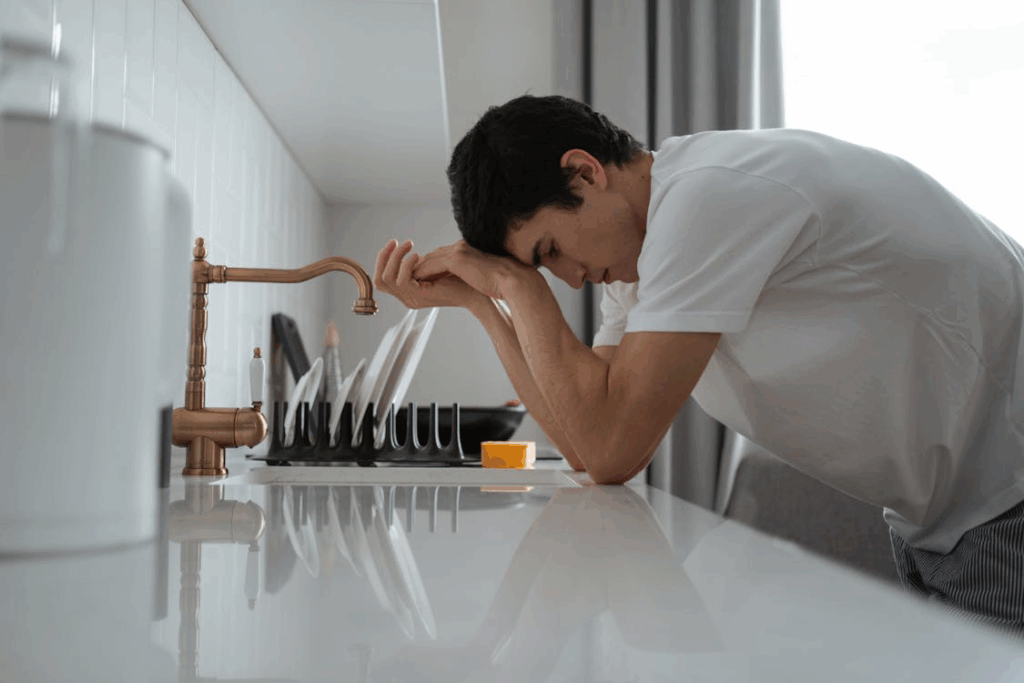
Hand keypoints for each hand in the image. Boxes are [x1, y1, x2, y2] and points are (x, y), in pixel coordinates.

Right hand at [373, 239, 486, 309]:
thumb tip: (405, 251)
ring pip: (387, 278)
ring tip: (409, 245)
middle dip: (385, 257)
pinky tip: (416, 255)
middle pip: (379, 280)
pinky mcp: (419, 297)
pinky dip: (406, 265)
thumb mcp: (434, 267)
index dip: (385, 259)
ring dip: (396, 257)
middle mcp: (407, 298)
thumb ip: (419, 263)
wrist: (477, 290)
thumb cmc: (461, 278)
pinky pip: (402, 280)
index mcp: (409, 292)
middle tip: (398, 243)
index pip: (382, 277)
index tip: (395, 243)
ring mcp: (412, 299)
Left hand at [412, 240, 531, 300]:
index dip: (429, 266)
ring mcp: (458, 251)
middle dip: (419, 266)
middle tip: (407, 278)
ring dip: (417, 270)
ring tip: (407, 281)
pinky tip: (415, 281)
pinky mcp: (457, 259)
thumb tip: (464, 280)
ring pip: (429, 259)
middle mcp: (461, 247)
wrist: (513, 280)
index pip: (442, 256)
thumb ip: (468, 273)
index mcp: (467, 250)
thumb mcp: (481, 276)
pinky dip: (422, 273)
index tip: (419, 277)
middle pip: (432, 255)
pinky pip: (432, 265)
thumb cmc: (502, 282)